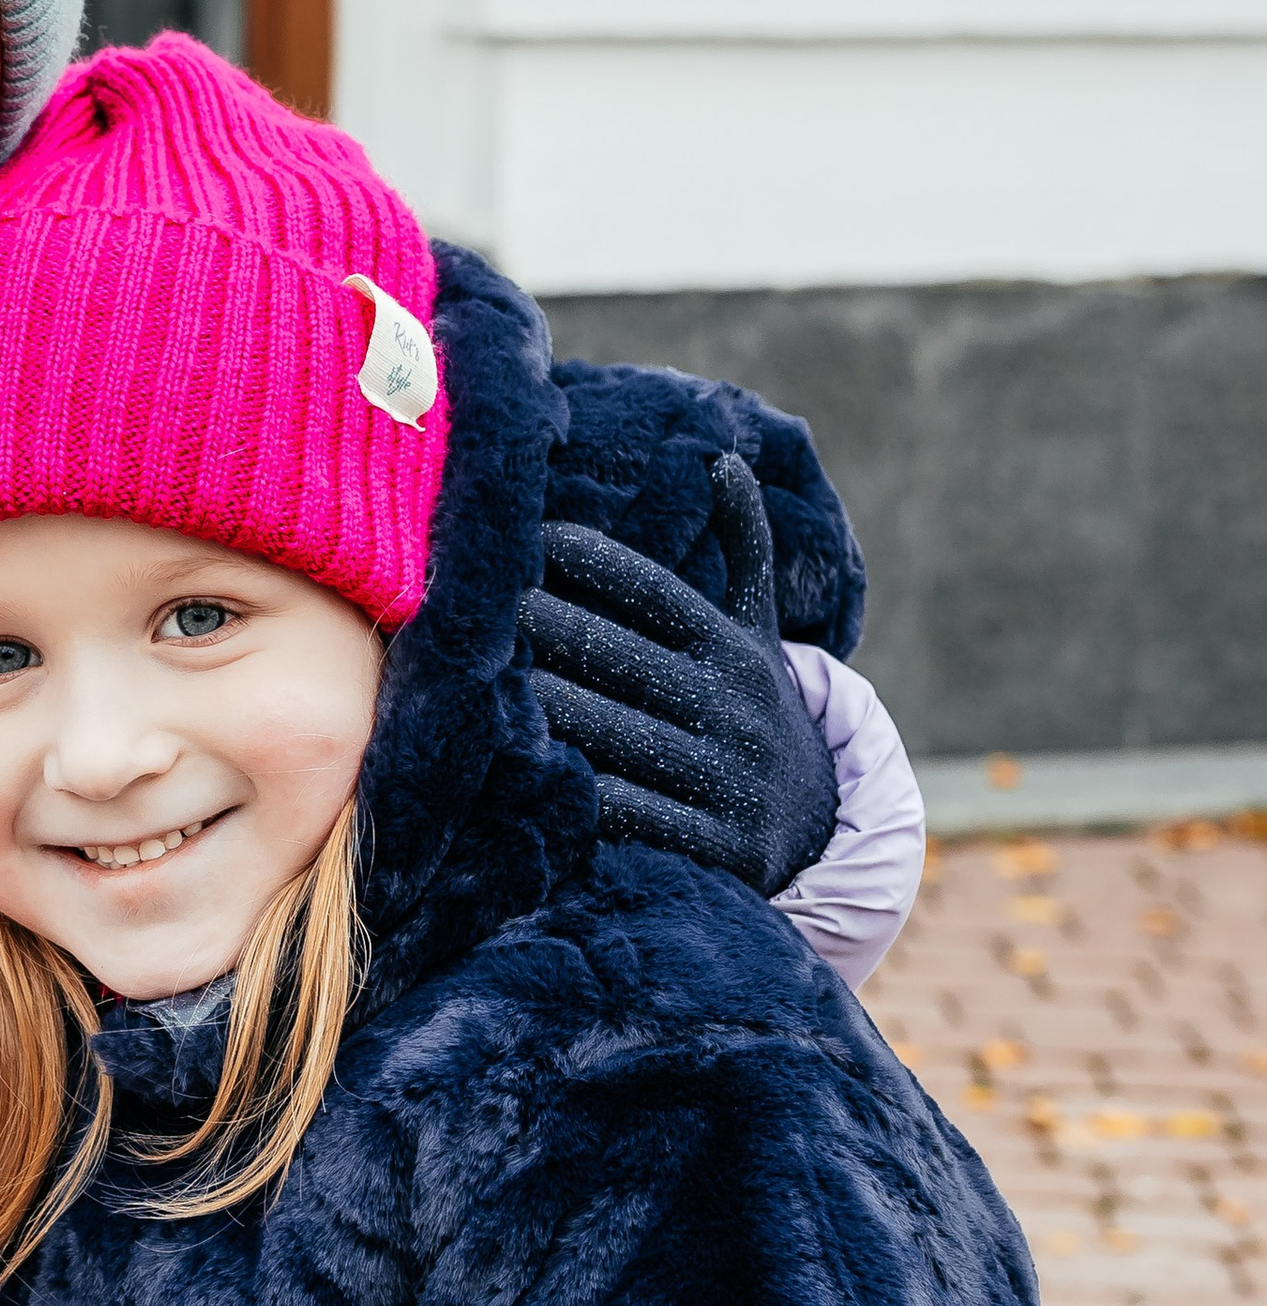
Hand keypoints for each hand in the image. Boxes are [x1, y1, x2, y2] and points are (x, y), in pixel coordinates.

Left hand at [523, 453, 840, 898]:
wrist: (817, 825)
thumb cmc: (754, 707)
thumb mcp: (758, 631)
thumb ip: (744, 549)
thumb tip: (724, 460)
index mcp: (736, 650)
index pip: (663, 596)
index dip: (603, 564)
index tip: (540, 534)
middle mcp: (735, 707)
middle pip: (629, 661)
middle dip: (557, 630)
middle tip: (489, 604)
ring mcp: (729, 776)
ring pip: (626, 736)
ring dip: (558, 709)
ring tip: (489, 684)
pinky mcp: (720, 845)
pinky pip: (641, 814)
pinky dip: (590, 797)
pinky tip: (536, 778)